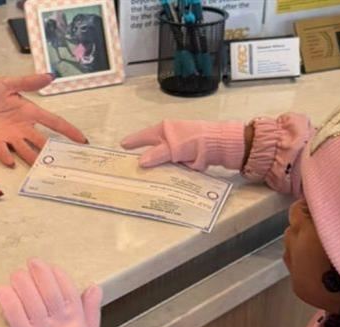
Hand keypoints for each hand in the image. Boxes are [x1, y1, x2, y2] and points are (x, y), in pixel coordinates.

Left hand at [0, 74, 87, 166]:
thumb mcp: (7, 83)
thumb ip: (28, 82)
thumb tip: (50, 76)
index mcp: (29, 112)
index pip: (54, 122)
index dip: (68, 131)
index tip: (82, 141)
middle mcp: (23, 127)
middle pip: (42, 141)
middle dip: (53, 152)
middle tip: (65, 163)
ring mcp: (10, 136)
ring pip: (26, 150)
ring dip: (33, 159)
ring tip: (42, 168)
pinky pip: (3, 151)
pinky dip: (7, 157)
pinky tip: (11, 162)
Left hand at [0, 259, 106, 326]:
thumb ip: (92, 310)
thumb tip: (95, 287)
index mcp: (77, 321)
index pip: (68, 291)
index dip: (57, 276)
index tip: (49, 266)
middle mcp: (61, 325)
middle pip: (49, 293)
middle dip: (40, 274)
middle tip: (30, 263)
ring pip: (33, 303)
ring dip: (23, 285)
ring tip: (17, 274)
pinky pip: (17, 320)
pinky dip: (10, 304)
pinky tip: (3, 291)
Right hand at [121, 120, 246, 170]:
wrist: (218, 144)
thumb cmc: (193, 140)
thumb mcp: (172, 147)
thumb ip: (156, 154)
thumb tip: (140, 163)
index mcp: (163, 130)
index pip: (143, 137)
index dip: (132, 142)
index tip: (121, 146)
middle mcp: (168, 138)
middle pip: (151, 150)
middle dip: (141, 159)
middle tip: (128, 169)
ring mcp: (176, 149)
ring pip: (161, 161)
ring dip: (154, 169)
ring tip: (141, 180)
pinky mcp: (184, 159)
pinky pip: (170, 167)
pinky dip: (165, 174)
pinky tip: (159, 183)